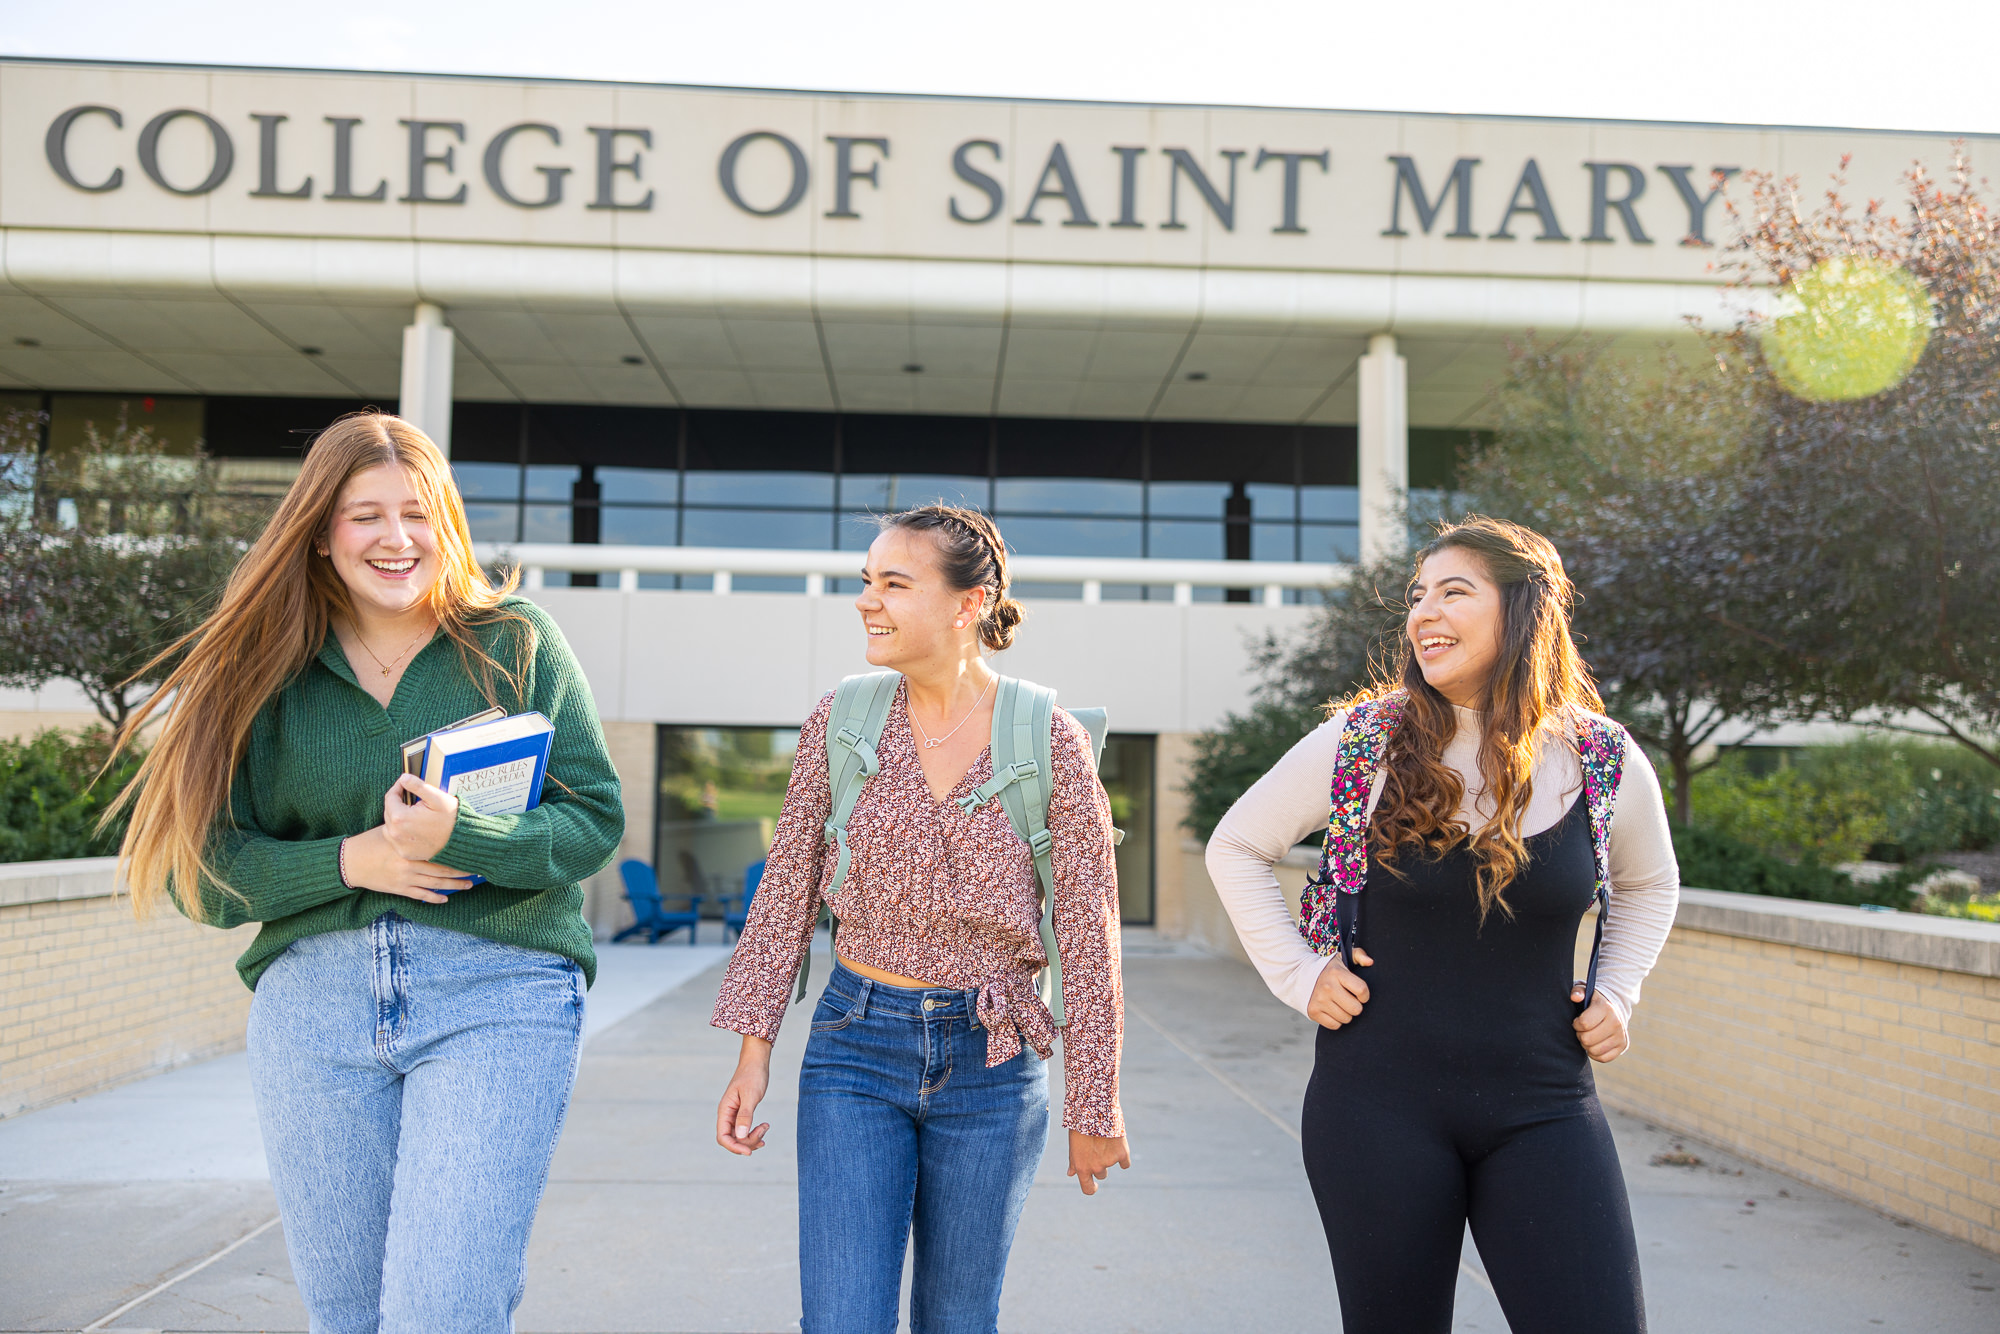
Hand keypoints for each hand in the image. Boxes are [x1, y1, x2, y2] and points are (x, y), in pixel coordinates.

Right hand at [339, 827, 473, 903]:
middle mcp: (411, 864)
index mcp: (411, 848)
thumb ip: (411, 829)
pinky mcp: (399, 889)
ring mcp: (406, 878)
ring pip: (436, 884)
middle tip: (478, 871)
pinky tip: (445, 898)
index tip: (471, 852)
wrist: (351, 861)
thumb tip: (427, 816)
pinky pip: (421, 895)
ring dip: (454, 885)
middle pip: (443, 869)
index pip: (440, 851)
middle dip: (462, 871)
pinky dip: (434, 897)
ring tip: (469, 885)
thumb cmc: (372, 841)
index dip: (458, 853)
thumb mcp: (392, 830)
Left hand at [383, 774, 459, 860]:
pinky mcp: (405, 853)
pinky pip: (396, 840)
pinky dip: (401, 833)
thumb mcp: (437, 797)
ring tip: (411, 814)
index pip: (390, 797)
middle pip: (389, 812)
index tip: (404, 785)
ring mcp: (399, 845)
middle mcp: (395, 833)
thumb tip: (403, 778)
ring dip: (397, 819)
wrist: (461, 841)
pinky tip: (413, 828)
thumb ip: (418, 786)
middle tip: (411, 799)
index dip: (397, 788)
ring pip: (390, 827)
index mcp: (400, 817)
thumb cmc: (451, 819)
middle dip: (397, 804)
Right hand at [717, 1037, 772, 1155]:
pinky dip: (754, 1133)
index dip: (734, 1147)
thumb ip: (745, 1115)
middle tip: (763, 1131)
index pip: (723, 1137)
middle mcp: (727, 1115)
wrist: (756, 1062)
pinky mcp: (742, 1113)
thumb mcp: (750, 1095)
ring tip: (766, 1127)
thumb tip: (740, 1136)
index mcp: (724, 1110)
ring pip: (739, 1136)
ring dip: (752, 1137)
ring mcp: (734, 1115)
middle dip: (747, 1142)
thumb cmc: (753, 1075)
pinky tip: (764, 1130)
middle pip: (732, 1139)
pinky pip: (744, 1130)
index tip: (749, 1151)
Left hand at [1067, 1130, 1129, 1194]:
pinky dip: (1123, 1156)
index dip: (1092, 1188)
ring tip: (1104, 1139)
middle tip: (1097, 1148)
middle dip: (1100, 1164)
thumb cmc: (1079, 1126)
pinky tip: (1118, 1145)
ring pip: (1111, 1165)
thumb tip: (1070, 1174)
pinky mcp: (1122, 1154)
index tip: (1094, 1185)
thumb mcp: (1073, 1145)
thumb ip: (1073, 1161)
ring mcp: (1110, 1161)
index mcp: (1081, 1168)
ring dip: (1110, 1157)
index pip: (1088, 1189)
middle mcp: (1096, 1167)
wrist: (1093, 1109)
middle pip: (1101, 1174)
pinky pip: (1125, 1163)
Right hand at [1307, 948, 1372, 1029]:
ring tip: (1341, 1004)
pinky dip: (1336, 1021)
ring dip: (1346, 1014)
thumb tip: (1370, 962)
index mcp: (1337, 973)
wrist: (1299, 975)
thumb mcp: (1341, 958)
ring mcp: (1319, 1001)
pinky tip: (1333, 1010)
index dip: (1365, 995)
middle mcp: (1327, 987)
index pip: (1361, 990)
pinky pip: (1335, 1025)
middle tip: (1350, 1000)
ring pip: (1346, 1018)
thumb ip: (1359, 955)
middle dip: (1356, 1006)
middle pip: (1356, 1009)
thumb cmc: (1327, 969)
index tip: (1360, 994)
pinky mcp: (1313, 1012)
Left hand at [1571, 983, 1629, 1061]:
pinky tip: (1595, 1043)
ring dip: (1586, 1045)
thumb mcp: (1585, 992)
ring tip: (1588, 1036)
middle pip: (1587, 1039)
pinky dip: (1595, 1053)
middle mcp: (1616, 1022)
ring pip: (1594, 1050)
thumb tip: (1575, 997)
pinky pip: (1603, 1058)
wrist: (1613, 1009)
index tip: (1577, 1021)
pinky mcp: (1623, 1046)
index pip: (1584, 1023)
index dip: (1576, 1024)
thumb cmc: (1593, 1002)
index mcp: (1606, 1008)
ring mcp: (1621, 1035)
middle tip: (1582, 1030)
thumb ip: (1578, 992)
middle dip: (1580, 1035)